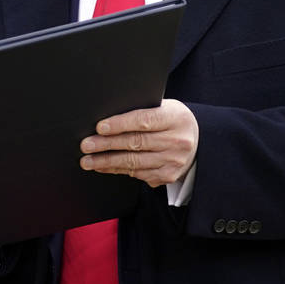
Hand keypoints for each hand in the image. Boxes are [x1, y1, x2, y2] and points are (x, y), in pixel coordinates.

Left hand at [79, 98, 197, 186]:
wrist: (197, 141)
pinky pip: (138, 174)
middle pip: (136, 143)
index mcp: (175, 118)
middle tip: (86, 145)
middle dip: (106, 145)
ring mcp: (174, 160)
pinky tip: (104, 167)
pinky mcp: (168, 175)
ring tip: (88, 160)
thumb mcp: (164, 108)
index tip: (99, 127)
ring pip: (134, 162)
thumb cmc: (171, 120)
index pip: (144, 120)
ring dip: (107, 162)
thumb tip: (107, 117)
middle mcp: (177, 141)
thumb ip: (142, 111)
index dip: (120, 124)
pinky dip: (117, 170)